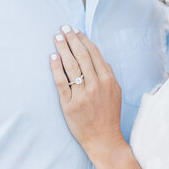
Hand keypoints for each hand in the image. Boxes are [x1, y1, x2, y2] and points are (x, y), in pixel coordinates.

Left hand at [50, 27, 123, 153]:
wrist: (104, 139)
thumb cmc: (109, 116)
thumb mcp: (115, 93)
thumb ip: (108, 75)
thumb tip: (99, 59)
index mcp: (108, 80)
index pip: (94, 54)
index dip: (84, 40)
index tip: (76, 31)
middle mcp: (96, 85)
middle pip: (82, 56)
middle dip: (72, 40)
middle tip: (64, 28)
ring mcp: (82, 94)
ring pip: (71, 66)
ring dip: (63, 49)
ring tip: (57, 38)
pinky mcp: (69, 104)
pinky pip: (61, 82)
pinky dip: (56, 68)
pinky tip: (52, 56)